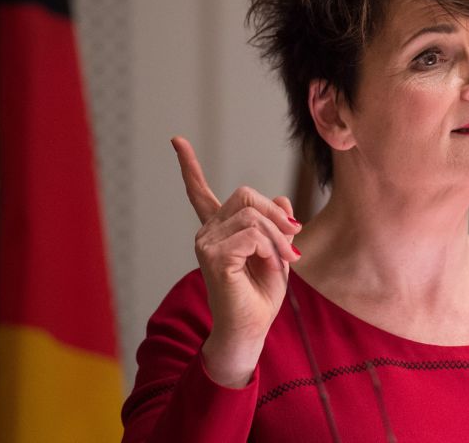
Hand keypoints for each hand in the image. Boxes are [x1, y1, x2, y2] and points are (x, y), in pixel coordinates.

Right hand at [171, 136, 301, 386]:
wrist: (251, 329)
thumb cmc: (261, 294)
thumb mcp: (278, 250)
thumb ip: (277, 224)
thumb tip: (282, 201)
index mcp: (219, 230)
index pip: (199, 192)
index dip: (189, 166)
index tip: (176, 140)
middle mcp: (206, 232)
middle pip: (246, 195)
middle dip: (275, 216)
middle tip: (292, 243)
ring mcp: (205, 242)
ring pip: (252, 215)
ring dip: (278, 237)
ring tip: (284, 260)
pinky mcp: (212, 255)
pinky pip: (252, 234)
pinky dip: (271, 248)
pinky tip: (270, 265)